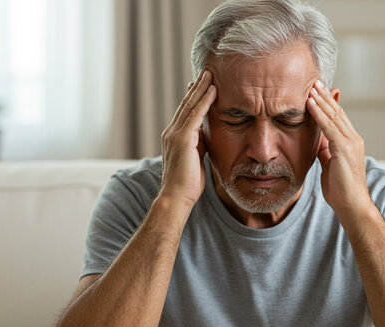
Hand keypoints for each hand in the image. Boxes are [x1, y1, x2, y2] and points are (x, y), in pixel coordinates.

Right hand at [159, 70, 215, 207]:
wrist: (177, 197)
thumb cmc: (188, 183)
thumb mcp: (196, 158)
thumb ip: (200, 144)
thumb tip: (208, 136)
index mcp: (174, 136)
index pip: (185, 111)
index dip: (194, 96)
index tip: (202, 83)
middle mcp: (171, 132)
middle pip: (186, 103)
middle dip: (197, 87)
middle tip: (207, 71)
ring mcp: (175, 134)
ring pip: (190, 105)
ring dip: (201, 88)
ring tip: (211, 74)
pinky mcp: (182, 139)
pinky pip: (195, 115)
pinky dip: (204, 102)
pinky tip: (213, 91)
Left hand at [306, 80, 371, 217]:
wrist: (352, 206)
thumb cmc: (341, 190)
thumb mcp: (329, 165)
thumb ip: (325, 151)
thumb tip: (316, 140)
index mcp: (351, 142)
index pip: (338, 118)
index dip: (329, 103)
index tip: (318, 91)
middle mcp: (354, 139)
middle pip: (337, 112)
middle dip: (325, 96)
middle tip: (315, 81)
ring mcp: (351, 142)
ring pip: (334, 115)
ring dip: (321, 100)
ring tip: (310, 87)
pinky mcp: (345, 148)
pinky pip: (329, 126)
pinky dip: (318, 113)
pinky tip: (310, 104)